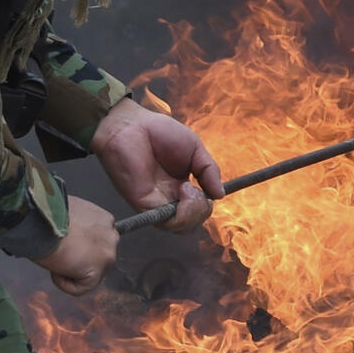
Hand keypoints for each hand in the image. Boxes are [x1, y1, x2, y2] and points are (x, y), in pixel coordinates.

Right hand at [39, 196, 119, 295]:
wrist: (43, 223)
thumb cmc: (46, 217)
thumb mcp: (69, 214)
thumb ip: (79, 225)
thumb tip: (69, 235)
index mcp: (105, 220)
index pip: (97, 241)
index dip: (78, 246)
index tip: (64, 243)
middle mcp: (112, 236)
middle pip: (97, 258)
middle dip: (78, 260)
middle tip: (60, 253)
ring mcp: (107, 254)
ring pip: (90, 274)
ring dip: (70, 271)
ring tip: (57, 258)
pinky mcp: (97, 271)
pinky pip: (81, 288)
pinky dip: (64, 284)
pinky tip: (56, 270)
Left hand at [90, 98, 222, 234]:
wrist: (132, 126)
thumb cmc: (160, 132)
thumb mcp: (195, 149)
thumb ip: (209, 171)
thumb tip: (221, 195)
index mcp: (181, 187)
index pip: (198, 208)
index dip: (206, 203)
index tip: (209, 187)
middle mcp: (170, 198)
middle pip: (192, 221)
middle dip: (202, 210)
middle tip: (198, 190)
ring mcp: (157, 203)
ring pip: (181, 227)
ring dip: (194, 213)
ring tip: (189, 190)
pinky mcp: (145, 205)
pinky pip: (167, 222)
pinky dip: (182, 214)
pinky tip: (183, 190)